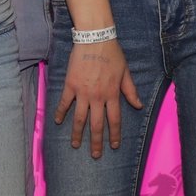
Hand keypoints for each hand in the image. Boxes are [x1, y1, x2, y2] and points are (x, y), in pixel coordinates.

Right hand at [54, 40, 142, 154]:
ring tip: (75, 145)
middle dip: (96, 142)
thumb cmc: (112, 54)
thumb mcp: (125, 72)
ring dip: (77, 133)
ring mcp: (83, 93)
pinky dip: (60, 113)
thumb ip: (130, 90)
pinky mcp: (70, 86)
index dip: (114, 135)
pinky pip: (64, 103)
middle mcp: (98, 97)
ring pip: (80, 118)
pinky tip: (57, 122)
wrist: (95, 39)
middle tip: (95, 155)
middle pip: (96, 125)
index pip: (114, 120)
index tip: (113, 146)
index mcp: (112, 94)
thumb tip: (138, 105)